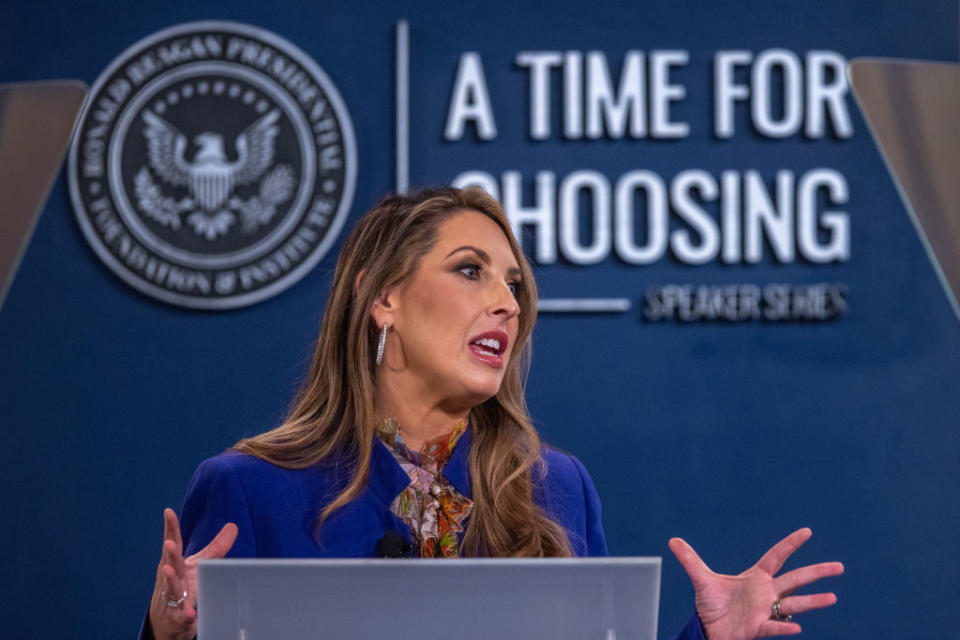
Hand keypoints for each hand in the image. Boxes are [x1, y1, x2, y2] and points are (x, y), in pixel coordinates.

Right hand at [148, 508, 237, 639]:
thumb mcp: (198, 564)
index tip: (168, 512)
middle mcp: (171, 577)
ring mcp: (172, 597)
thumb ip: (215, 547)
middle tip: (168, 544)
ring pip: (171, 588)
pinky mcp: (177, 616)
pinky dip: (185, 615)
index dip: (171, 528)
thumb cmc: (184, 584)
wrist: (169, 618)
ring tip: (168, 570)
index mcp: (176, 562)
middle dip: (169, 554)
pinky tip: (190, 614)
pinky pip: (181, 616)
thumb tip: (233, 525)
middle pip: (171, 564)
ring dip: (170, 580)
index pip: (174, 543)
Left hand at [669, 528, 842, 639]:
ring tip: (832, 598)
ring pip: (794, 604)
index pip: (776, 556)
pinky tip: (796, 627)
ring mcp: (765, 610)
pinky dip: (784, 626)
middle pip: (795, 579)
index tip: (807, 531)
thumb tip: (672, 540)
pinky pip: (774, 626)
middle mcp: (766, 593)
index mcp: (756, 577)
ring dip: (812, 601)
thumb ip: (689, 559)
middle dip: (816, 572)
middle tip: (840, 566)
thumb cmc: (712, 606)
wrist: (710, 630)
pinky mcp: (758, 628)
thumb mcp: (700, 579)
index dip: (790, 544)